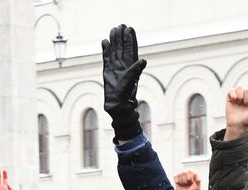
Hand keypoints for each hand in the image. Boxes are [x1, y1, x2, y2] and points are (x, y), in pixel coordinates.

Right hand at [102, 24, 147, 141]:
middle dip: (121, 37)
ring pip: (114, 51)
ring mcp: (115, 68)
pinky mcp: (107, 71)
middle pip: (122, 47)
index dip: (130, 39)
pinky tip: (104, 42)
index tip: (129, 29)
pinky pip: (106, 58)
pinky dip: (105, 50)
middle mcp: (123, 65)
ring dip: (113, 41)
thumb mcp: (131, 80)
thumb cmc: (125, 94)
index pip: (130, 49)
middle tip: (120, 26)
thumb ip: (136, 69)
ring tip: (112, 31)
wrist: (116, 105)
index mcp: (130, 65)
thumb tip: (143, 60)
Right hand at [173, 171, 202, 189]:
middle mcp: (187, 176)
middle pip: (184, 172)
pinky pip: (175, 176)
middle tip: (187, 184)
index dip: (189, 175)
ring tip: (183, 184)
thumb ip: (198, 180)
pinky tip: (179, 183)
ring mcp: (182, 177)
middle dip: (185, 179)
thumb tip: (196, 174)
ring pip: (179, 174)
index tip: (190, 181)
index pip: (190, 171)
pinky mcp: (177, 180)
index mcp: (193, 176)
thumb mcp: (197, 187)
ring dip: (181, 180)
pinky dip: (176, 180)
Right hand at [223, 86, 247, 140]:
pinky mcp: (229, 98)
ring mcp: (237, 96)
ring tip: (239, 102)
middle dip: (247, 98)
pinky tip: (234, 100)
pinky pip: (231, 90)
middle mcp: (245, 96)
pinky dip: (233, 94)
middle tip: (245, 105)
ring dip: (240, 95)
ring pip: (239, 87)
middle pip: (247, 89)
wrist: (238, 125)